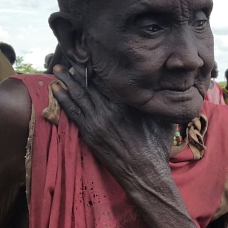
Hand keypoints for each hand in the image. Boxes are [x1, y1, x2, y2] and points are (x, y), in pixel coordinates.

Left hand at [51, 65, 172, 190]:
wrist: (145, 172)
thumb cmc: (157, 147)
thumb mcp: (164, 120)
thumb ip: (161, 103)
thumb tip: (170, 88)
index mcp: (128, 102)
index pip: (108, 78)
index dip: (98, 66)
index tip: (90, 55)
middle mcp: (111, 108)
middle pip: (90, 83)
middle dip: (79, 69)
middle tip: (70, 57)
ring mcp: (98, 120)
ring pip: (79, 94)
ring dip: (67, 80)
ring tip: (59, 69)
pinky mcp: (90, 132)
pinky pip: (72, 111)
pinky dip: (63, 98)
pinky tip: (56, 89)